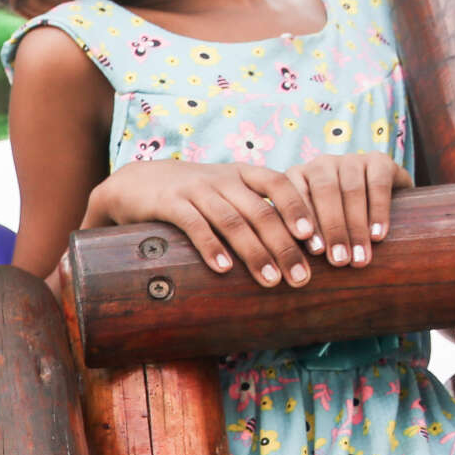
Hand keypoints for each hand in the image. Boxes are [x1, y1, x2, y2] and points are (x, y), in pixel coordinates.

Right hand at [86, 158, 321, 288]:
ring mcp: (196, 190)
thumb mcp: (227, 191)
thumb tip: (298, 246)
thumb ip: (255, 208)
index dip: (299, 210)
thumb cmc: (193, 195)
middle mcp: (224, 179)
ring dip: (254, 253)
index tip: (316, 240)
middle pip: (261, 212)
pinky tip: (223, 269)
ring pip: (233, 222)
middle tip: (301, 278)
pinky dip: (211, 247)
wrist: (138, 181)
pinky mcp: (169, 203)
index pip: (280, 184)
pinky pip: (194, 225)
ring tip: (270, 281)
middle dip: (284, 247)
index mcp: (243, 174)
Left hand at [282, 152, 410, 267]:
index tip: (314, 252)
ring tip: (359, 257)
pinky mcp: (380, 159)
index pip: (296, 196)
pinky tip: (378, 235)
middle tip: (338, 260)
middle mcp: (321, 165)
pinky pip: (378, 184)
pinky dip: (378, 211)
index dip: (305, 223)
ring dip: (355, 227)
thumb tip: (288, 270)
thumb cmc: (336, 225)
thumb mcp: (314, 227)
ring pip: (351, 190)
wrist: (384, 202)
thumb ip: (298, 239)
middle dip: (332, 229)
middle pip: (324, 192)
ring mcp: (350, 160)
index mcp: (296, 177)